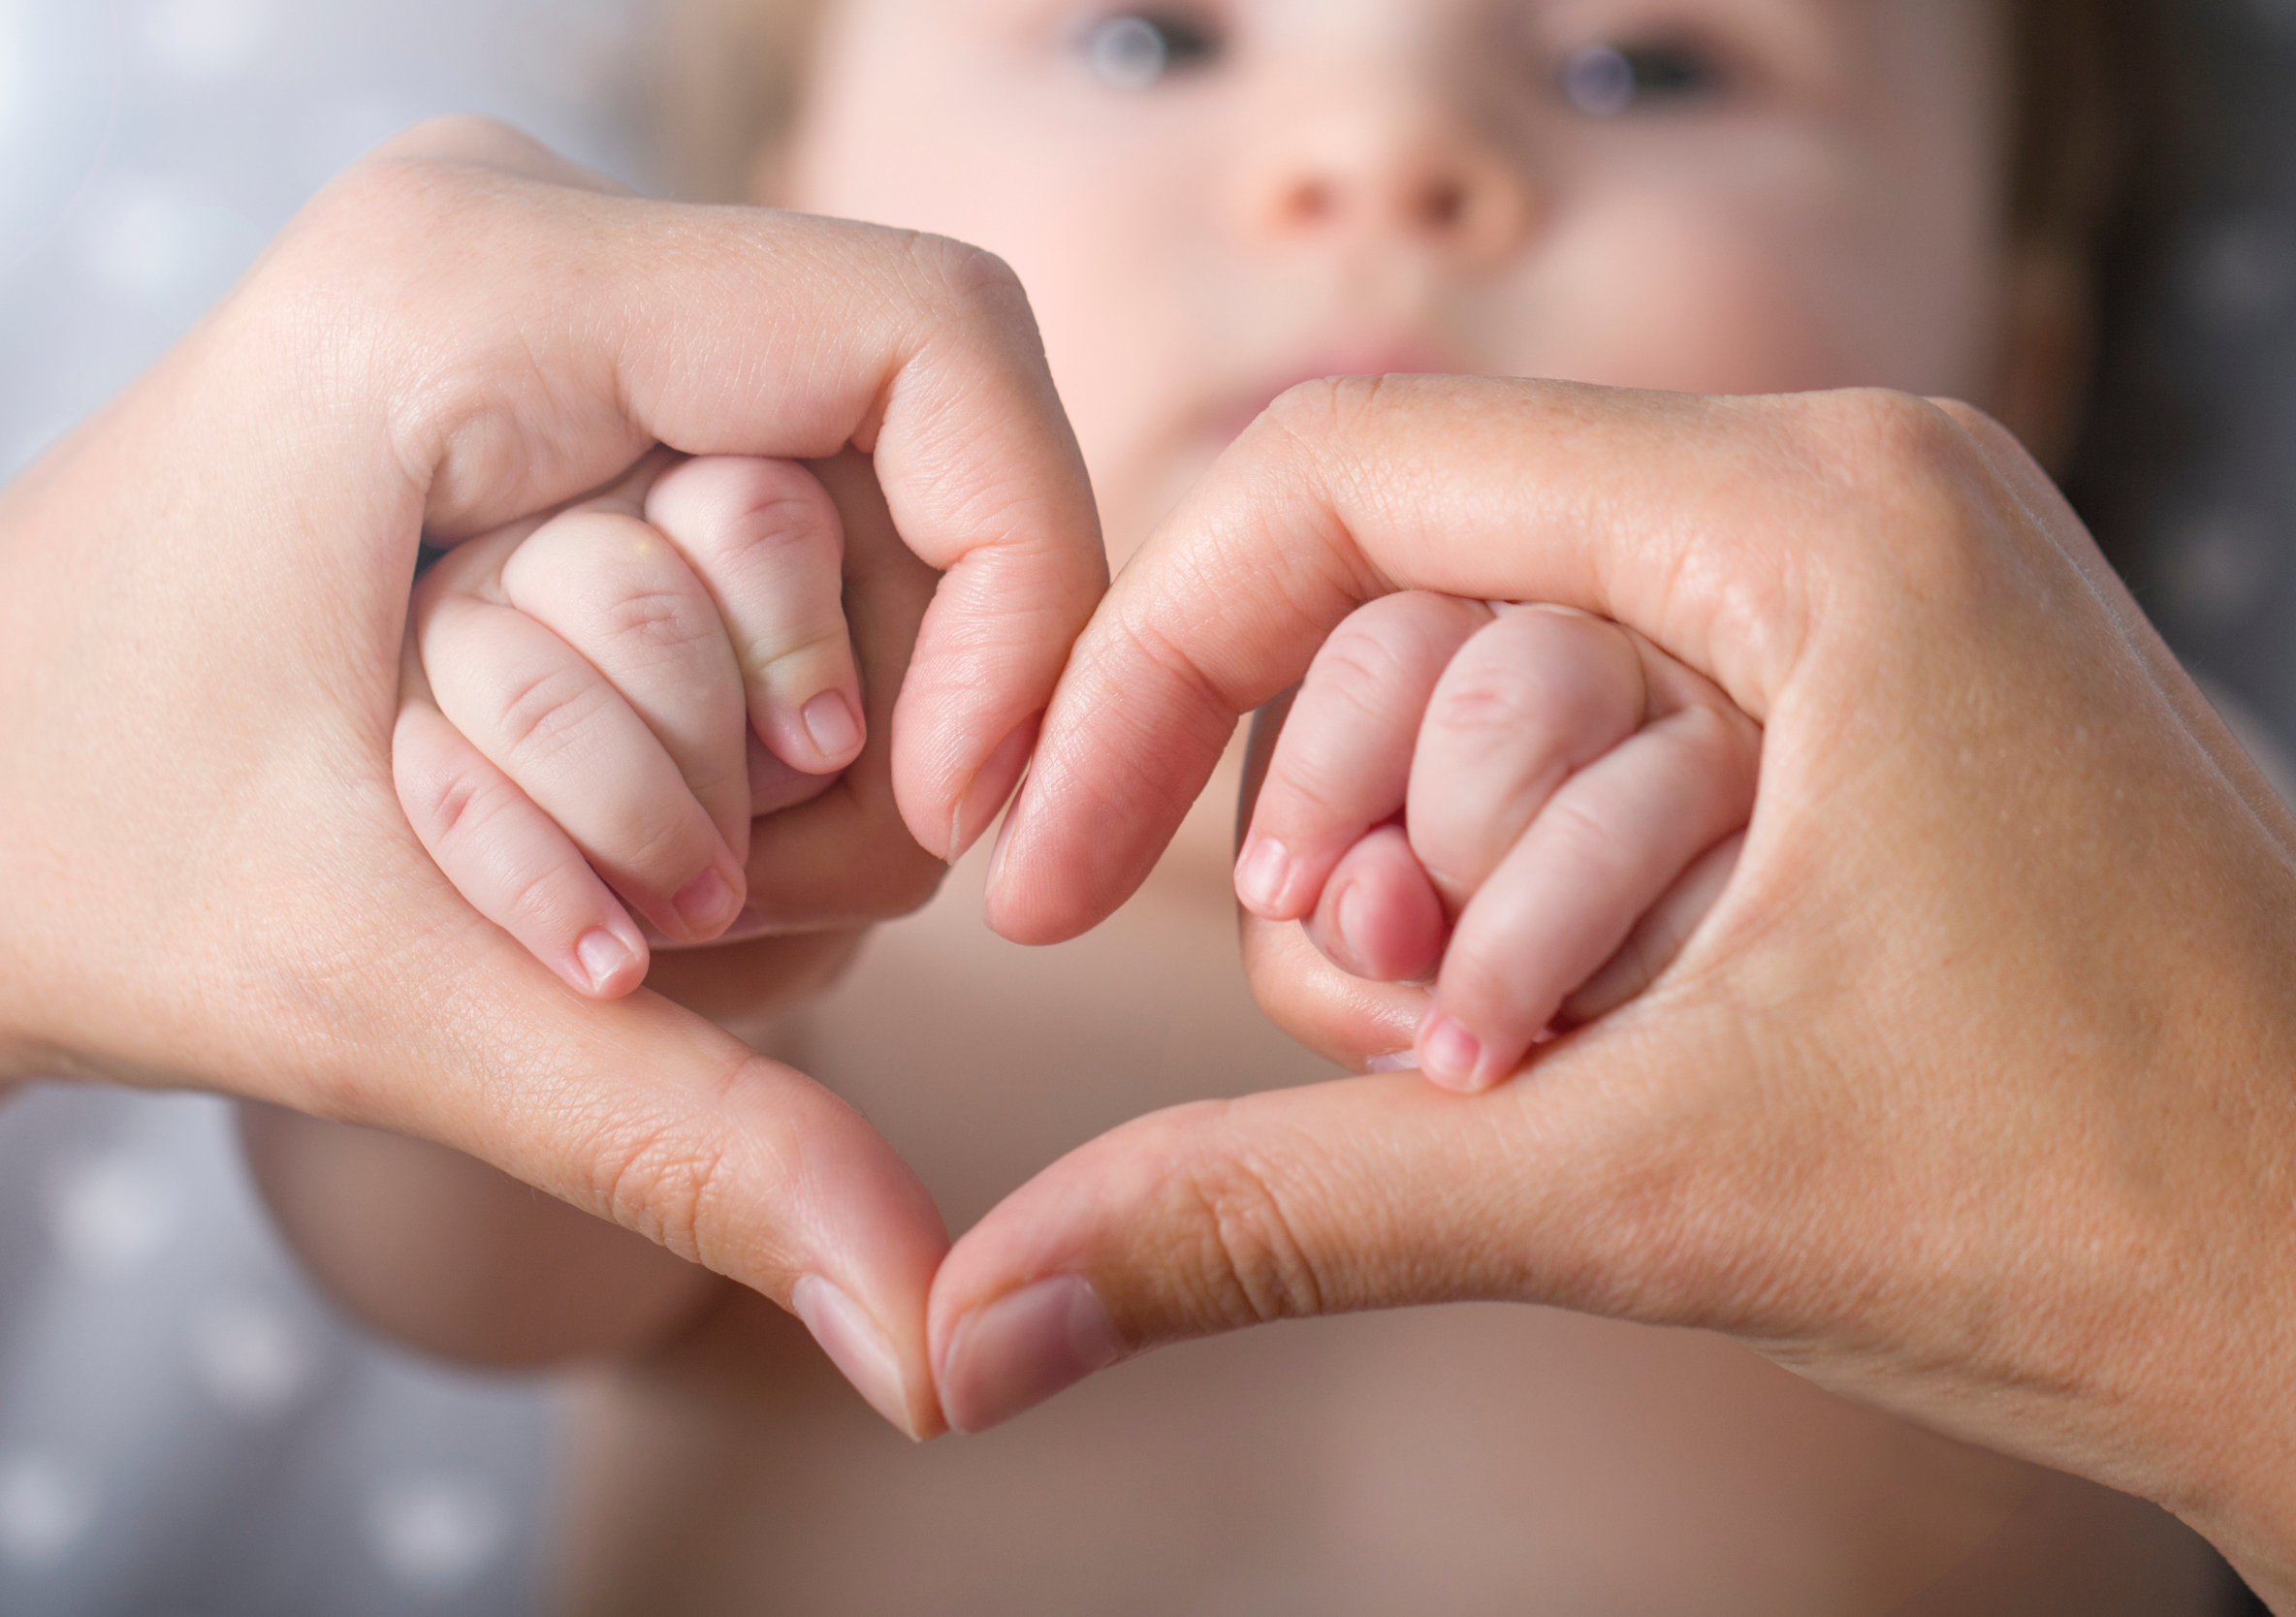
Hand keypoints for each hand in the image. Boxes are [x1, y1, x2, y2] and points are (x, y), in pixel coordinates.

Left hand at [0, 118, 1104, 1438]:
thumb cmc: (69, 860)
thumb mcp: (387, 1001)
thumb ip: (685, 1133)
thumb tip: (935, 1344)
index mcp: (472, 285)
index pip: (932, 342)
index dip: (1025, 582)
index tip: (964, 821)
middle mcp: (532, 246)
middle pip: (901, 492)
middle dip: (826, 753)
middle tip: (647, 901)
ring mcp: (550, 323)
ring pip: (851, 570)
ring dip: (744, 786)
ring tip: (539, 869)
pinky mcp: (562, 418)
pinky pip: (775, 590)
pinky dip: (715, 762)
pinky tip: (553, 836)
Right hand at [943, 377, 2295, 1601]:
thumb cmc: (2107, 1215)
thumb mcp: (1628, 1186)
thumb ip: (1269, 1215)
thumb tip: (983, 1318)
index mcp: (1806, 519)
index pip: (1346, 477)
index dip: (1151, 663)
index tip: (1050, 866)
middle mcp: (1841, 495)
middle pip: (1401, 594)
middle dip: (1335, 839)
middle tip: (1385, 1039)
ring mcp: (1867, 591)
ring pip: (1485, 681)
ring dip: (1436, 896)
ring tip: (1502, 1066)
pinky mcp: (1869, 696)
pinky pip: (1593, 740)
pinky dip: (1527, 895)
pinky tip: (1567, 1042)